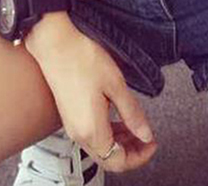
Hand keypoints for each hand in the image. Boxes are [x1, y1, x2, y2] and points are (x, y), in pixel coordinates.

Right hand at [27, 17, 157, 172]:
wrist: (55, 46)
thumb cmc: (82, 60)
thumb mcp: (116, 85)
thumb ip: (132, 114)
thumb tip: (146, 134)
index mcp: (91, 130)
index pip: (118, 161)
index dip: (139, 156)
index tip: (152, 143)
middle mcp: (79, 134)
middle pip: (109, 159)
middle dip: (132, 152)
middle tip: (148, 138)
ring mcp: (73, 126)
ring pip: (101, 148)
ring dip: (121, 143)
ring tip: (136, 127)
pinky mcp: (70, 117)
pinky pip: (92, 136)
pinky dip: (109, 133)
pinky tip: (118, 119)